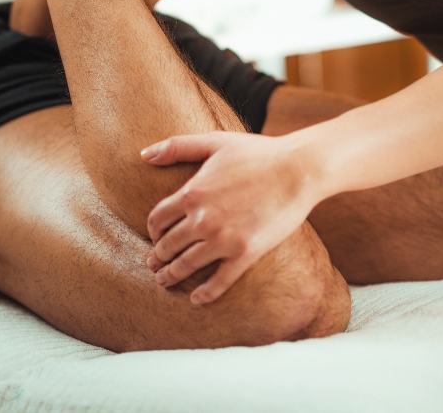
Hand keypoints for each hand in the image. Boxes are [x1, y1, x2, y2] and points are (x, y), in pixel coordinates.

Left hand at [141, 132, 316, 304]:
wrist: (298, 170)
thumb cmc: (258, 152)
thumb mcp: (214, 142)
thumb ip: (176, 146)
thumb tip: (144, 154)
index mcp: (192, 193)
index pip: (157, 219)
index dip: (152, 231)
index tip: (155, 236)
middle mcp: (203, 220)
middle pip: (168, 245)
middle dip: (158, 256)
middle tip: (154, 264)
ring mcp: (224, 239)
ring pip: (187, 265)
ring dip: (171, 275)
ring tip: (164, 281)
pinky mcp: (246, 253)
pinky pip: (220, 281)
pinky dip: (205, 293)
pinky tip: (196, 300)